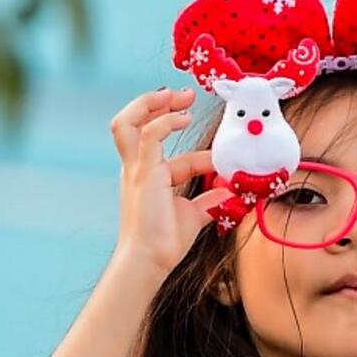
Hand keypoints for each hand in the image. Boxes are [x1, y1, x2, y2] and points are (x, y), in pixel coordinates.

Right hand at [110, 87, 232, 274]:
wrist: (150, 261)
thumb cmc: (165, 243)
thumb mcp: (193, 216)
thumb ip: (208, 203)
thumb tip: (229, 195)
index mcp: (147, 177)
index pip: (171, 154)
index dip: (200, 155)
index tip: (222, 161)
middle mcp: (137, 169)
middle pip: (129, 123)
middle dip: (154, 103)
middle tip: (185, 96)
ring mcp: (137, 169)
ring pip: (128, 123)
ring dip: (150, 103)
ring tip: (177, 96)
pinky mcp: (143, 173)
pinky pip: (150, 135)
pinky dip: (166, 121)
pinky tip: (184, 117)